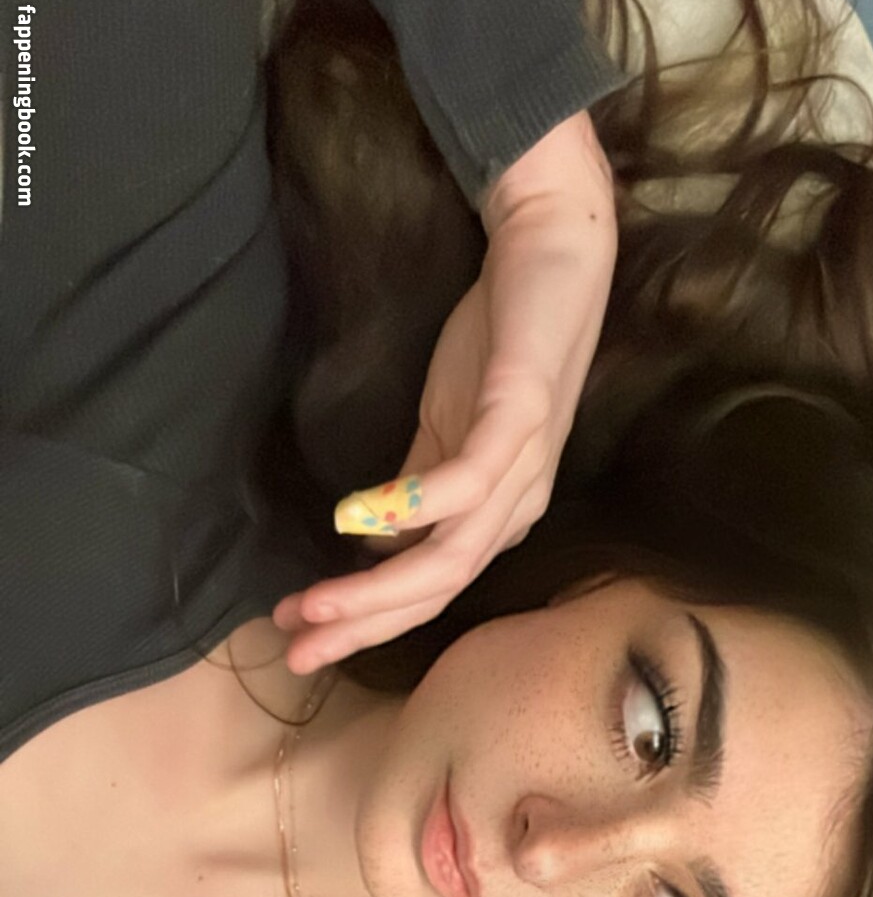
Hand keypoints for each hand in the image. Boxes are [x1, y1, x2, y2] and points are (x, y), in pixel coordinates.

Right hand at [272, 109, 617, 673]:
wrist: (552, 249)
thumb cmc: (499, 340)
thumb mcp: (444, 427)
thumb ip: (412, 486)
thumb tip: (370, 544)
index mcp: (495, 514)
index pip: (427, 589)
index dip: (364, 619)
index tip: (298, 636)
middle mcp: (515, 506)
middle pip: (436, 589)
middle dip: (362, 624)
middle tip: (295, 647)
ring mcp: (521, 465)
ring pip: (451, 555)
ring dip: (378, 588)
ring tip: (315, 604)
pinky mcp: (519, 414)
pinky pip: (468, 480)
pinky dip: (411, 506)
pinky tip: (356, 519)